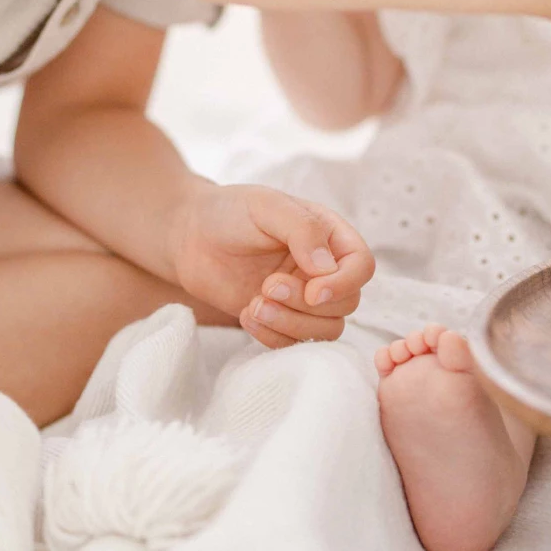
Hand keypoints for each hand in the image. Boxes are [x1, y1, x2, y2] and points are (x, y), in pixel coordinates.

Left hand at [170, 183, 375, 347]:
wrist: (188, 235)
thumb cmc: (229, 211)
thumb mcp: (266, 206)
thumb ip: (302, 229)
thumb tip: (327, 268)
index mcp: (329, 235)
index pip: (361, 266)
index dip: (344, 284)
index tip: (312, 290)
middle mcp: (322, 269)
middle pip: (346, 304)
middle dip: (307, 305)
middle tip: (267, 287)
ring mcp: (302, 297)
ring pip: (325, 330)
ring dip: (291, 325)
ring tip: (255, 304)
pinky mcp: (280, 319)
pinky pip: (294, 344)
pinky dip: (273, 337)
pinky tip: (246, 314)